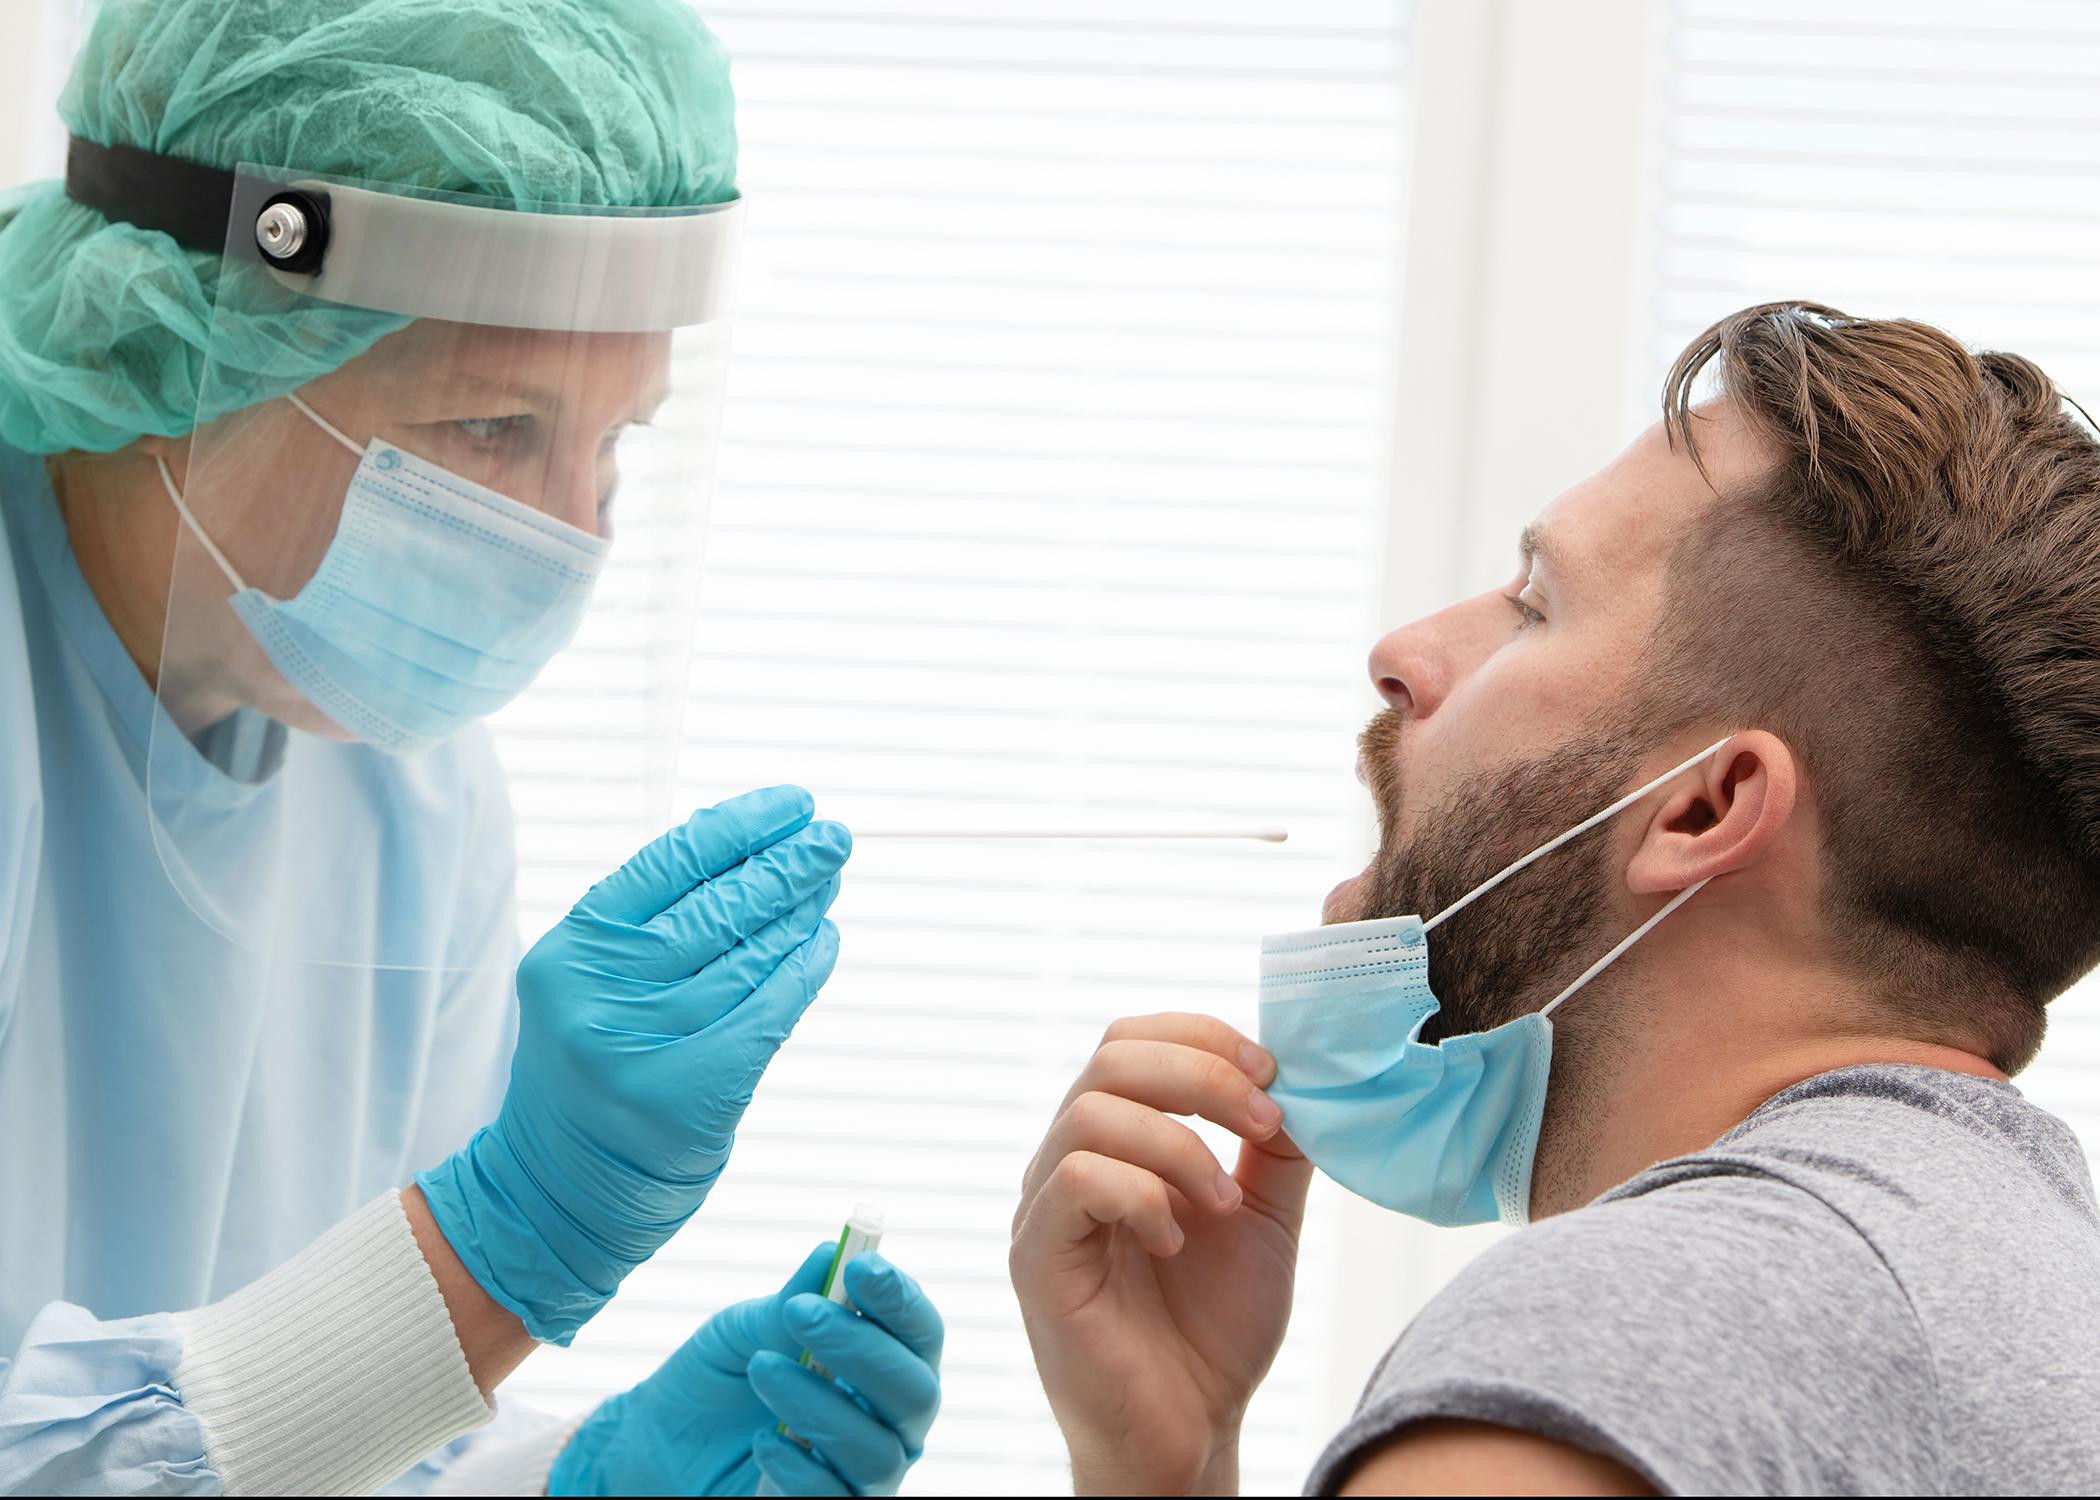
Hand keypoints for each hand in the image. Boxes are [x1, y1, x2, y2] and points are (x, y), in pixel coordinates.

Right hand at [418, 786, 849, 1342]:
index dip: (740, 826)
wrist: (557, 1185)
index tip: (793, 803)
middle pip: (716, 910)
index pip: (668, 862)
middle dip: (786, 866)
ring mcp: (643, 1050)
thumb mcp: (592, 980)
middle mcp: (600, 997)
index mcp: (571, 951)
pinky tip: (824, 940)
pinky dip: (803, 970)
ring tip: (830, 883)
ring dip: (802, 913)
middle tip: (833, 838)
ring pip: (749, 960)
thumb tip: (749, 843)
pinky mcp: (688, 1098)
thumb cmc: (592, 1061)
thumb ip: (651, 918)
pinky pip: (768, 1014)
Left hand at [548, 1244, 944, 1496]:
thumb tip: (829, 1253)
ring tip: (762, 1369)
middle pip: (916, 1392)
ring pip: (878, 1451)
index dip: (899, 1299)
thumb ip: (792, 1298)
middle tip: (801, 1315)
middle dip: (862, 1348)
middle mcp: (890, 1422)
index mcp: (886, 1363)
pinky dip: (800, 1466)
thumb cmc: (720, 1378)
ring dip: (819, 1404)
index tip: (860, 1266)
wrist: (662, 1446)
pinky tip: (762, 1438)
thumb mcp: (746, 1329)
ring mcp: (864, 1475)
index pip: (921, 1333)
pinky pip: (837, 1499)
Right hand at [1010, 1014, 1310, 1495]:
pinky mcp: (1036, 1257)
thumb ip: (1275, 1148)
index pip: (1134, 1039)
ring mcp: (1044, 1206)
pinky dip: (1142, 1198)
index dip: (1204, 1037)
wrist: (1191, 1429)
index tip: (1272, 1075)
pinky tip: (1175, 1242)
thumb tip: (1301, 1079)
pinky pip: (1075, 1181)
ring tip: (1225, 1204)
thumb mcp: (1264, 1218)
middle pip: (1112, 1055)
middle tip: (1263, 1123)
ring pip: (1092, 1113)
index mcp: (1117, 1139)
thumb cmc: (1213, 1327)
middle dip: (1203, 1075)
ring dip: (1180, 1146)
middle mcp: (1068, 1159)